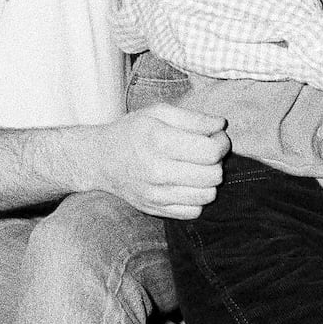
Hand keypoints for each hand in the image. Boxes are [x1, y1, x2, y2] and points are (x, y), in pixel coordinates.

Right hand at [90, 104, 228, 218]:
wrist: (101, 159)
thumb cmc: (132, 131)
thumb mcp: (158, 112)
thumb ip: (193, 117)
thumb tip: (220, 126)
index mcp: (159, 141)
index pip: (210, 151)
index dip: (222, 143)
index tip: (216, 136)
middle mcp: (157, 171)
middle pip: (213, 175)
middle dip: (218, 161)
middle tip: (207, 151)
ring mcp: (156, 195)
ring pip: (207, 196)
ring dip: (209, 180)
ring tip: (198, 167)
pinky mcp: (156, 210)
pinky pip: (194, 211)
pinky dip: (197, 198)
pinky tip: (188, 183)